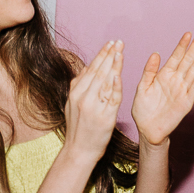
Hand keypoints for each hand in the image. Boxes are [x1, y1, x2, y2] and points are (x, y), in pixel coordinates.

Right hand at [64, 40, 123, 163]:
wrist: (79, 150)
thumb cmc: (78, 127)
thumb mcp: (72, 104)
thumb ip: (79, 85)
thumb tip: (87, 67)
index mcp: (75, 92)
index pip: (91, 69)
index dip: (101, 55)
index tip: (110, 43)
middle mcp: (83, 97)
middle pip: (99, 72)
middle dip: (109, 55)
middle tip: (119, 41)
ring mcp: (94, 107)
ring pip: (105, 82)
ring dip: (114, 65)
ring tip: (120, 52)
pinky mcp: (105, 117)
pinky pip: (112, 99)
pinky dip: (115, 86)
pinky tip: (119, 75)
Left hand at [132, 29, 193, 145]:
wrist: (148, 130)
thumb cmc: (143, 110)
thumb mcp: (142, 88)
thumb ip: (149, 71)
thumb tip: (155, 54)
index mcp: (163, 75)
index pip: (176, 56)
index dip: (183, 45)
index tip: (189, 33)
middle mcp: (175, 80)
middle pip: (189, 59)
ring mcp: (183, 89)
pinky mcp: (187, 100)